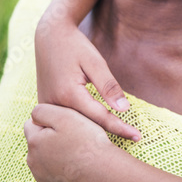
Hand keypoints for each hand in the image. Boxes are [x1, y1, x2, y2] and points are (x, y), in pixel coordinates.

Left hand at [25, 103, 120, 181]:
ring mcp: (42, 178)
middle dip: (50, 138)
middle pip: (37, 143)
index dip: (49, 121)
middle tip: (73, 137)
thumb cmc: (87, 142)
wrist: (104, 173)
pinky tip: (76, 167)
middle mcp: (33, 162)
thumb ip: (43, 111)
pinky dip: (61, 170)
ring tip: (76, 152)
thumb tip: (34, 117)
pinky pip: (52, 175)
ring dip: (55, 154)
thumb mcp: (66, 115)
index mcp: (34, 142)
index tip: (65, 124)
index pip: (31, 124)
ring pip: (44, 160)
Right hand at [35, 10, 140, 140]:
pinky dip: (79, 126)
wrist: (49, 36)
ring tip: (115, 144)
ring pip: (73, 126)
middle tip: (132, 141)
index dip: (120, 128)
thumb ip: (108, 86)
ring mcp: (46, 107)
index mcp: (69, 94)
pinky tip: (92, 133)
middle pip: (85, 126)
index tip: (137, 137)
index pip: (99, 118)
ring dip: (92, 134)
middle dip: (108, 135)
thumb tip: (124, 109)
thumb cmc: (75, 46)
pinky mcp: (44, 105)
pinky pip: (64, 121)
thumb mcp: (95, 62)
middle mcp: (54, 105)